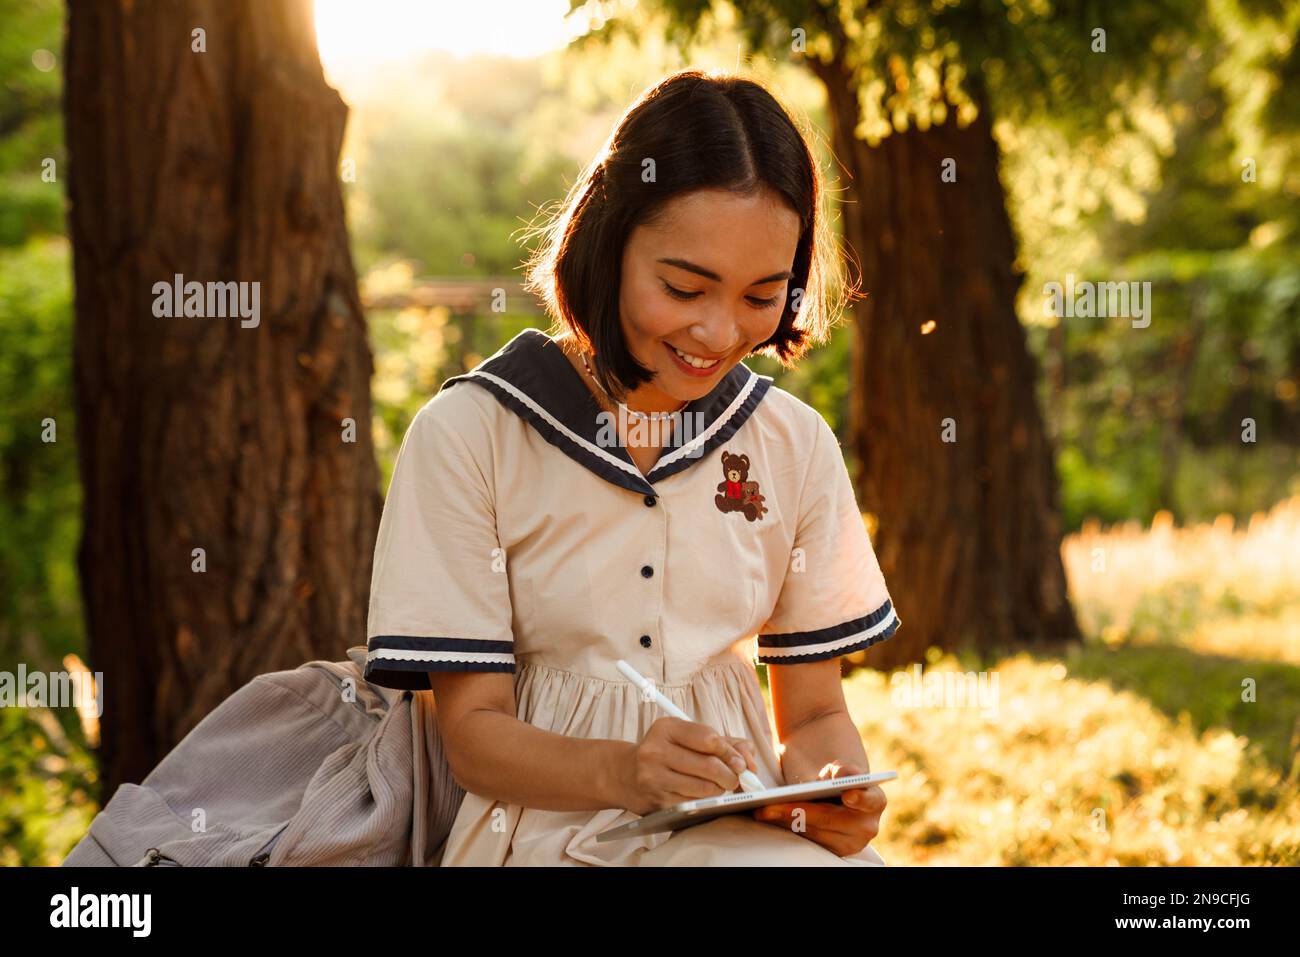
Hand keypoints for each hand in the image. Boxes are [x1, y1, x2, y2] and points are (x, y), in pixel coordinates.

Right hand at [614, 717, 758, 814]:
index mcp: (666, 728)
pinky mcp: (656, 801)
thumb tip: (748, 757)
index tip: (742, 763)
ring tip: (721, 787)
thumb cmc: (665, 752)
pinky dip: (706, 802)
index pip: (709, 739)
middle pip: (709, 766)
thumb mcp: (686, 737)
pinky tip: (705, 796)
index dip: (731, 753)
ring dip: (720, 791)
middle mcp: (656, 751)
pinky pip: (694, 803)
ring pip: (704, 788)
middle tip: (737, 779)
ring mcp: (654, 777)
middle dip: (731, 776)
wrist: (625, 774)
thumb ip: (722, 742)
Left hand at [752, 760, 883, 856]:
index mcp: (875, 801)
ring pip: (813, 832)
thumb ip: (841, 769)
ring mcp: (849, 843)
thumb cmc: (838, 778)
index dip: (859, 798)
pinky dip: (787, 826)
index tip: (847, 794)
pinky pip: (806, 839)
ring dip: (785, 820)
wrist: (836, 794)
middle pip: (829, 819)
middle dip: (797, 811)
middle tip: (770, 805)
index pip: (870, 800)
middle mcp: (866, 827)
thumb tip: (838, 775)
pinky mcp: (832, 851)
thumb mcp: (839, 768)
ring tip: (763, 810)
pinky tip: (768, 816)